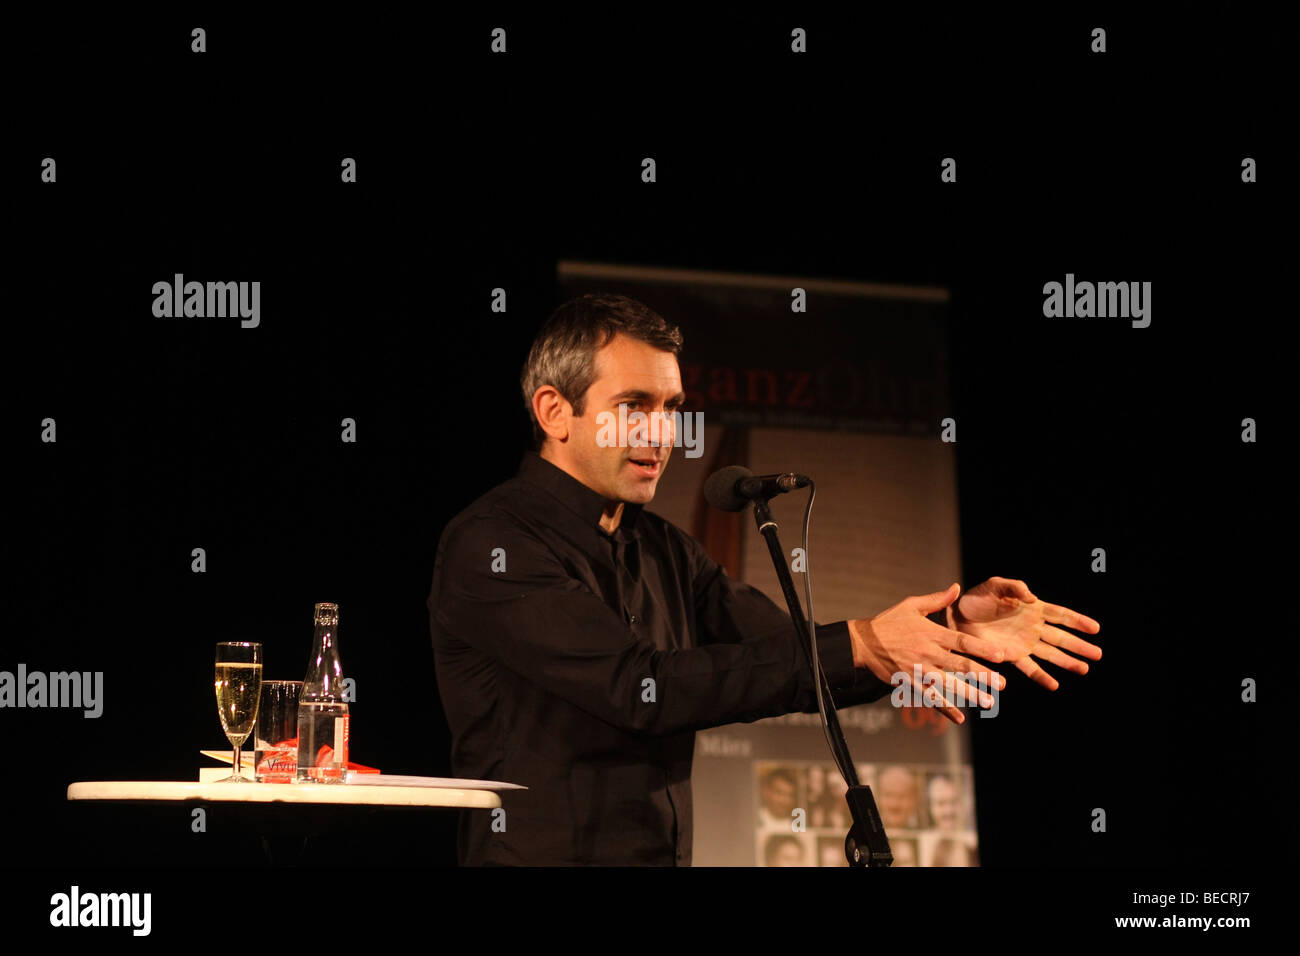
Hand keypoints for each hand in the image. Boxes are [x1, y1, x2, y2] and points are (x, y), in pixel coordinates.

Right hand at [851, 583, 1003, 724]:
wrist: (863, 642)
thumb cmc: (889, 622)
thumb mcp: (911, 605)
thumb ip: (936, 600)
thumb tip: (956, 588)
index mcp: (931, 633)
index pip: (961, 641)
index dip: (982, 648)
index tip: (1001, 655)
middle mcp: (927, 653)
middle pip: (959, 665)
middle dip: (982, 675)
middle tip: (1001, 684)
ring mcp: (918, 670)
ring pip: (948, 684)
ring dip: (969, 694)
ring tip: (988, 702)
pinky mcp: (909, 683)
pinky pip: (930, 698)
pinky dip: (945, 709)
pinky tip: (960, 718)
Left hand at [949, 576, 1101, 690]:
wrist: (957, 615)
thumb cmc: (978, 597)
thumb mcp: (995, 585)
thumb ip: (1014, 588)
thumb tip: (1033, 597)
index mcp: (1033, 608)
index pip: (1060, 615)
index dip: (1078, 621)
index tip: (1096, 628)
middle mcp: (1032, 627)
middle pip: (1061, 638)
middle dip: (1079, 646)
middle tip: (1099, 654)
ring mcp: (1023, 643)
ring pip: (1050, 654)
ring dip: (1067, 662)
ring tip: (1084, 669)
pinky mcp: (1011, 656)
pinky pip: (1029, 667)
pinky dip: (1041, 676)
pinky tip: (1054, 685)